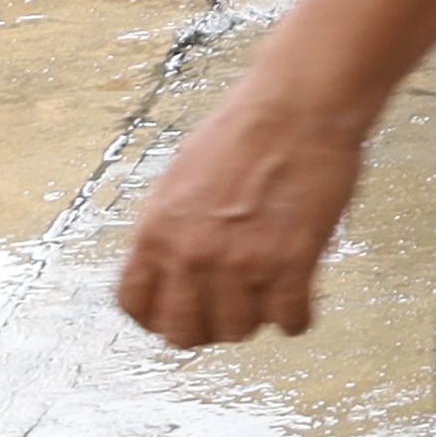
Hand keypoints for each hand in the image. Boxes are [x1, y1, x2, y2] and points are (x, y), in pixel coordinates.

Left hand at [114, 79, 371, 347]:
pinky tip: (300, 301)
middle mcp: (192, 254)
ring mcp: (242, 262)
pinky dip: (295, 318)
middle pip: (183, 331)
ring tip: (267, 299)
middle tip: (227, 313)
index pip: (135, 304)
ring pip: (238, 330)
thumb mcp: (181, 177)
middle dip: (206, 328)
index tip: (177, 314)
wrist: (299, 106)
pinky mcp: (292, 262)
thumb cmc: (246, 128)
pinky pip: (289, 319)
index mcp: (156, 230)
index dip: (156, 318)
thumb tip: (174, 261)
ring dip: (253, 320)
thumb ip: (172, 225)